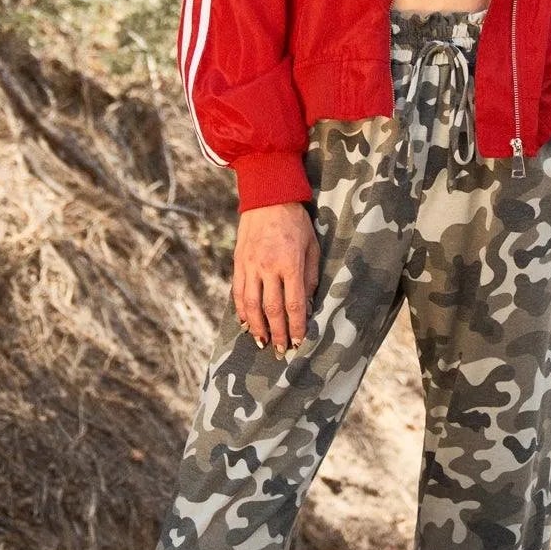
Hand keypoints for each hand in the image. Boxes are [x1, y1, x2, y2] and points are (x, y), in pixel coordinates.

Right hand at [234, 202, 320, 357]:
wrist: (268, 198)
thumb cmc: (296, 223)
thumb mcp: (312, 246)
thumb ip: (310, 276)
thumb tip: (307, 305)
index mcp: (290, 264)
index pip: (293, 304)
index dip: (296, 327)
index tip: (298, 343)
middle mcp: (267, 267)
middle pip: (271, 309)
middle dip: (277, 333)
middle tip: (281, 351)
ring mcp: (250, 265)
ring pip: (251, 305)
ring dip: (256, 327)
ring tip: (262, 342)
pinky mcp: (238, 262)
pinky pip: (238, 292)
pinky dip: (241, 310)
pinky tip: (245, 323)